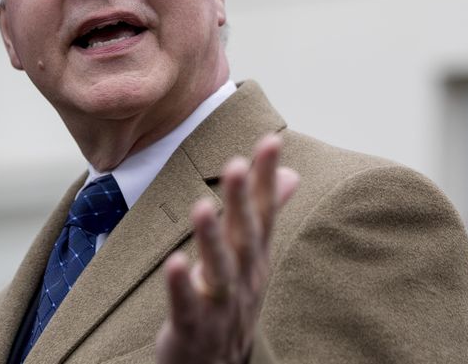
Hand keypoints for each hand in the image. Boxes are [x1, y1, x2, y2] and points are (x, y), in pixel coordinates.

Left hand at [156, 134, 298, 363]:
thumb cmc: (234, 302)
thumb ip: (268, 213)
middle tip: (236, 163)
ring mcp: (221, 306)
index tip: (270, 140)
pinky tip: (175, 263)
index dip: (266, 176)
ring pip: (219, 270)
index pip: (264, 211)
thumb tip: (292, 173)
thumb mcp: (254, 256)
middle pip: (244, 236)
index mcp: (255, 258)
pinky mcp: (193, 327)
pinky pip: (187, 305)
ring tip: (202, 207)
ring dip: (211, 239)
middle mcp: (244, 279)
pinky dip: (182, 286)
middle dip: (242, 200)